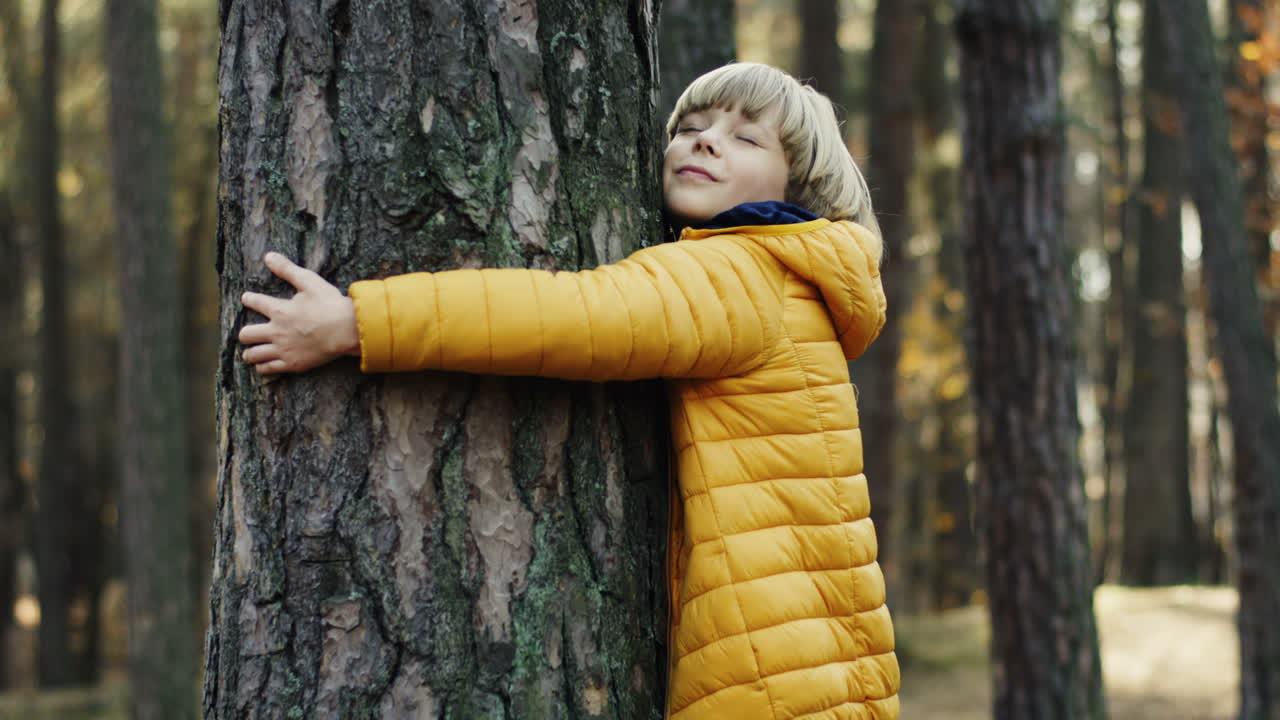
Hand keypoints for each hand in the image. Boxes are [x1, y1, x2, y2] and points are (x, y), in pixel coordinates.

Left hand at [238, 252, 359, 374]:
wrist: (348, 330)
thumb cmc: (330, 304)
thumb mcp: (310, 281)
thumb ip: (287, 269)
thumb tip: (268, 256)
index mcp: (279, 309)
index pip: (253, 302)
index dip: (248, 299)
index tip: (248, 298)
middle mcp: (276, 331)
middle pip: (245, 334)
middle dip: (245, 333)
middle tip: (248, 332)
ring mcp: (283, 349)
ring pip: (252, 355)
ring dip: (249, 352)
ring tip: (251, 351)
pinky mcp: (292, 363)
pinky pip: (267, 368)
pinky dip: (262, 366)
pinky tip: (263, 364)